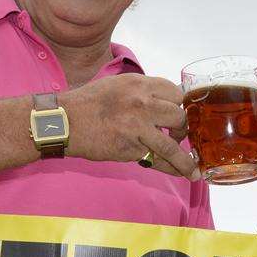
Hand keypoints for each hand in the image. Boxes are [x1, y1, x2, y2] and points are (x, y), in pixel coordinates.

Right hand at [59, 75, 198, 179]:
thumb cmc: (87, 103)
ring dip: (185, 159)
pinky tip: (178, 173)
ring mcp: (137, 126)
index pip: (175, 92)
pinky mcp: (130, 148)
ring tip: (193, 170)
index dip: (180, 105)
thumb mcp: (117, 85)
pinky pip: (156, 160)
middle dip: (182, 129)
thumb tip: (162, 102)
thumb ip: (140, 92)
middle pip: (178, 116)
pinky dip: (169, 168)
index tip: (180, 114)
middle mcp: (142, 103)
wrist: (64, 121)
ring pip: (172, 144)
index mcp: (139, 84)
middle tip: (178, 136)